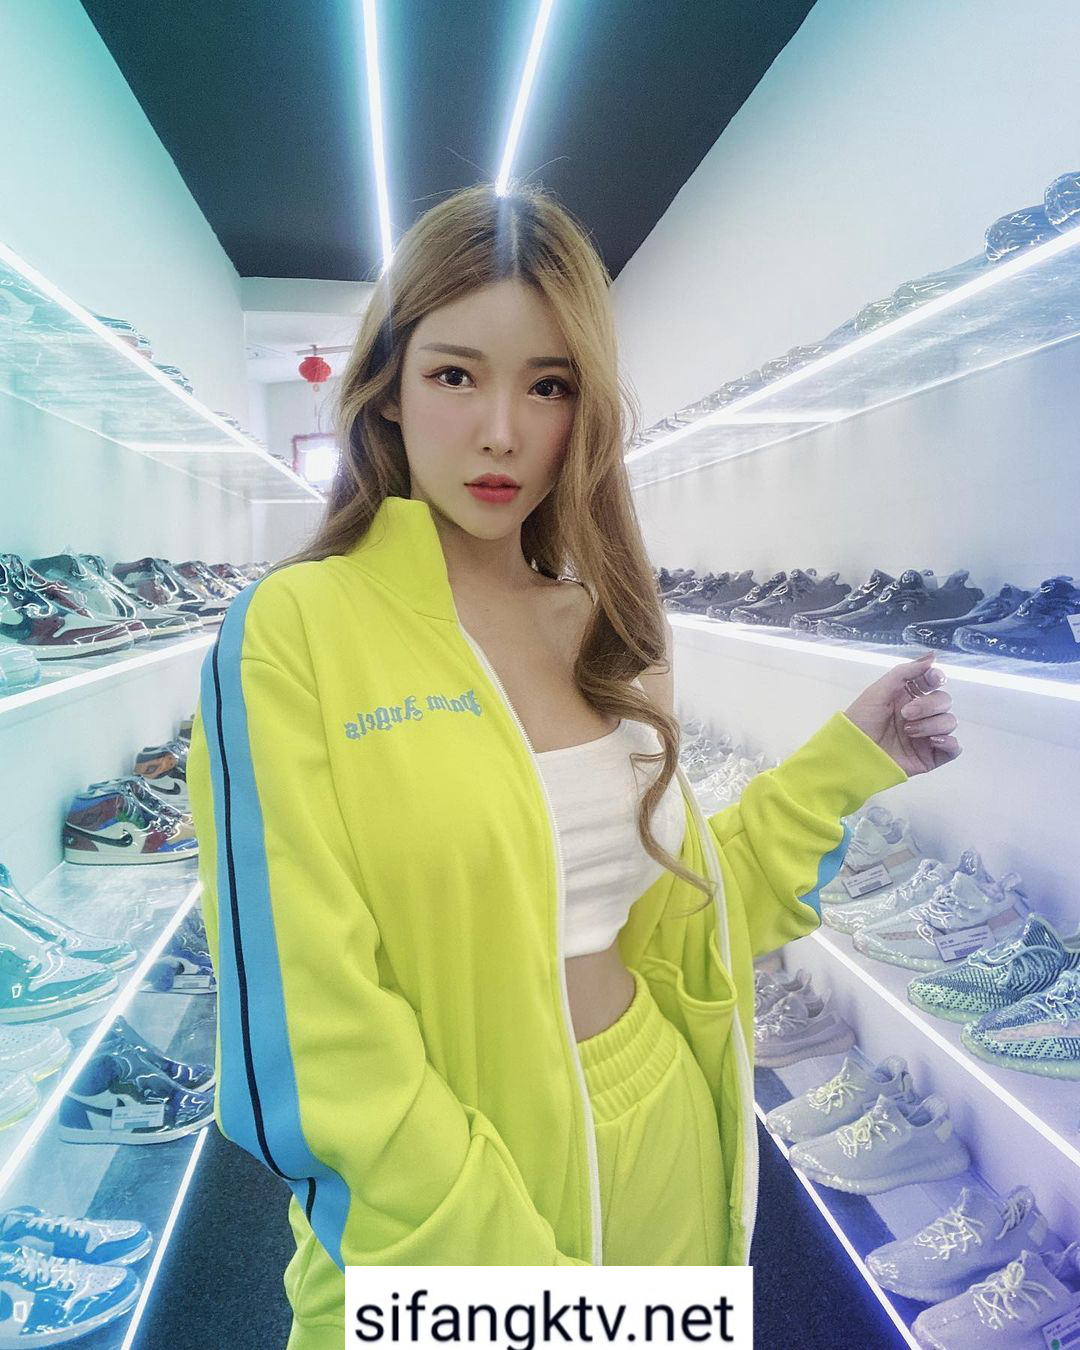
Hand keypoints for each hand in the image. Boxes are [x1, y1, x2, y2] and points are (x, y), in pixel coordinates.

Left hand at [843, 652, 960, 776]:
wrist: (853, 751)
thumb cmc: (860, 721)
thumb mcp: (878, 691)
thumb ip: (905, 672)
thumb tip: (931, 657)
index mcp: (908, 696)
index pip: (932, 682)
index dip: (937, 678)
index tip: (934, 679)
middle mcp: (920, 714)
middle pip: (944, 701)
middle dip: (928, 705)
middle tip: (905, 714)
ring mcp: (927, 735)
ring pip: (949, 722)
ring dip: (931, 724)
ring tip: (908, 732)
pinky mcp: (930, 756)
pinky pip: (954, 748)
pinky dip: (950, 743)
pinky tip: (933, 741)